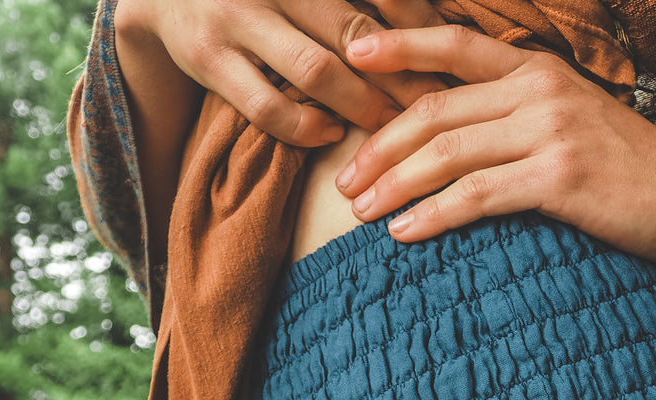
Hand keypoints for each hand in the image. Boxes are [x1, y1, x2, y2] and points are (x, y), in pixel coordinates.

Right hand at [115, 0, 448, 146]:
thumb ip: (346, 5)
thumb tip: (425, 30)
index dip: (414, 25)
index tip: (447, 58)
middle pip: (352, 31)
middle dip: (398, 75)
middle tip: (433, 105)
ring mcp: (234, 17)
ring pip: (313, 70)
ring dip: (359, 105)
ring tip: (389, 126)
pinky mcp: (208, 58)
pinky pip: (267, 107)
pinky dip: (306, 127)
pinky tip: (332, 131)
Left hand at [335, 26, 655, 267]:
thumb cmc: (630, 172)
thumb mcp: (573, 125)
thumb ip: (519, 121)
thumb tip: (458, 144)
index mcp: (539, 70)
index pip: (455, 47)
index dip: (399, 48)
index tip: (353, 55)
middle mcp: (540, 90)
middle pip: (435, 110)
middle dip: (380, 147)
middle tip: (345, 183)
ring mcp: (550, 130)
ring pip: (447, 153)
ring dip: (395, 185)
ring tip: (361, 214)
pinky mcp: (557, 176)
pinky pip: (476, 195)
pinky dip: (432, 215)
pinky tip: (404, 233)